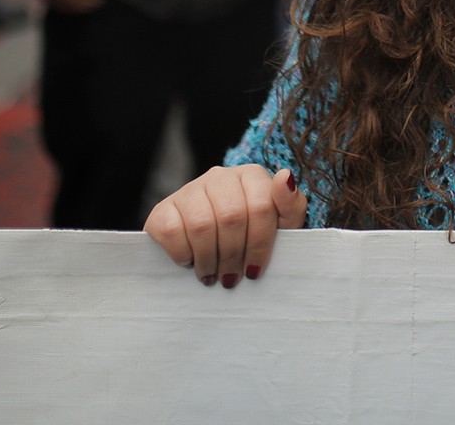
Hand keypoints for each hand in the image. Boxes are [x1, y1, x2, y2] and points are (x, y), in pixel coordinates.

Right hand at [145, 164, 307, 286]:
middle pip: (231, 216)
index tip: (255, 270)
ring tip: (213, 275)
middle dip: (234, 255)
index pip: (261, 206)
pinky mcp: (163, 208)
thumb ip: (291, 206)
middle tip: (232, 278)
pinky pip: (171, 231)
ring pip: (202, 224)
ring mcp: (189, 189)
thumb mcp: (280, 227)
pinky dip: (183, 254)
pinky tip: (190, 262)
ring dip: (209, 259)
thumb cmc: (250, 238)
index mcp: (251, 176)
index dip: (260, 244)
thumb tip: (286, 177)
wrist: (209, 249)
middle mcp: (220, 177)